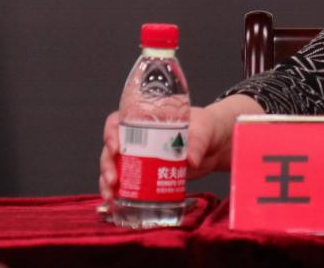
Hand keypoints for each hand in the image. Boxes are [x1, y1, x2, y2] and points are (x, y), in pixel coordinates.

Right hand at [98, 103, 235, 203]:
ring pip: (115, 167)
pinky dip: (119, 193)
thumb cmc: (206, 128)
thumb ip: (198, 143)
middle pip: (112, 148)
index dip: (111, 132)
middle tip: (113, 179)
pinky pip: (126, 182)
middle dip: (107, 165)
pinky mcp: (146, 174)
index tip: (115, 147)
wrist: (215, 146)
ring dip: (108, 182)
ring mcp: (140, 157)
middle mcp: (138, 138)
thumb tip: (191, 160)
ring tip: (112, 197)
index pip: (119, 121)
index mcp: (146, 119)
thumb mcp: (203, 130)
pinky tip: (116, 204)